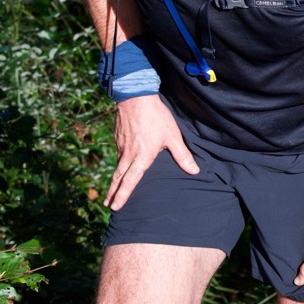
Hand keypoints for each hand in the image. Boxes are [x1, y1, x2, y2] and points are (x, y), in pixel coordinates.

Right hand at [105, 95, 199, 209]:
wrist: (135, 97)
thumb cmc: (156, 117)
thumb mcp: (172, 136)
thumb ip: (182, 155)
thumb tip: (194, 171)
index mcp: (141, 157)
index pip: (130, 181)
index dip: (123, 195)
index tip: (115, 207)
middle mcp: (128, 154)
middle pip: (118, 178)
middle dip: (113, 193)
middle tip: (109, 205)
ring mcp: (121, 145)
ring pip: (117, 166)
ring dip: (114, 180)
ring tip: (112, 190)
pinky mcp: (118, 137)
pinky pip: (118, 154)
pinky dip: (118, 164)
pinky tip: (120, 165)